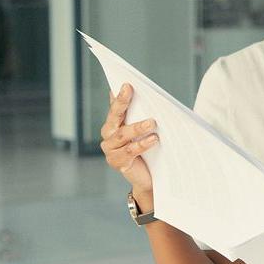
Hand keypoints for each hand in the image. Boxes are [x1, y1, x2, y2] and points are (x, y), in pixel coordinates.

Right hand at [100, 83, 160, 202]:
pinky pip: (130, 151)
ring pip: (122, 134)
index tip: (127, 84)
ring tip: (153, 122)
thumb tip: (145, 95)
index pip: (116, 107)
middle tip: (130, 90)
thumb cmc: (149, 150)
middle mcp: (108, 135)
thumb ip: (141, 115)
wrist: (150, 178)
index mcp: (113, 124)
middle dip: (122, 102)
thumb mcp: (145, 131)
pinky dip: (142, 144)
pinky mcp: (118, 163)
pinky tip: (154, 139)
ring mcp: (111, 150)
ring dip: (138, 127)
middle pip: (114, 117)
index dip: (119, 96)